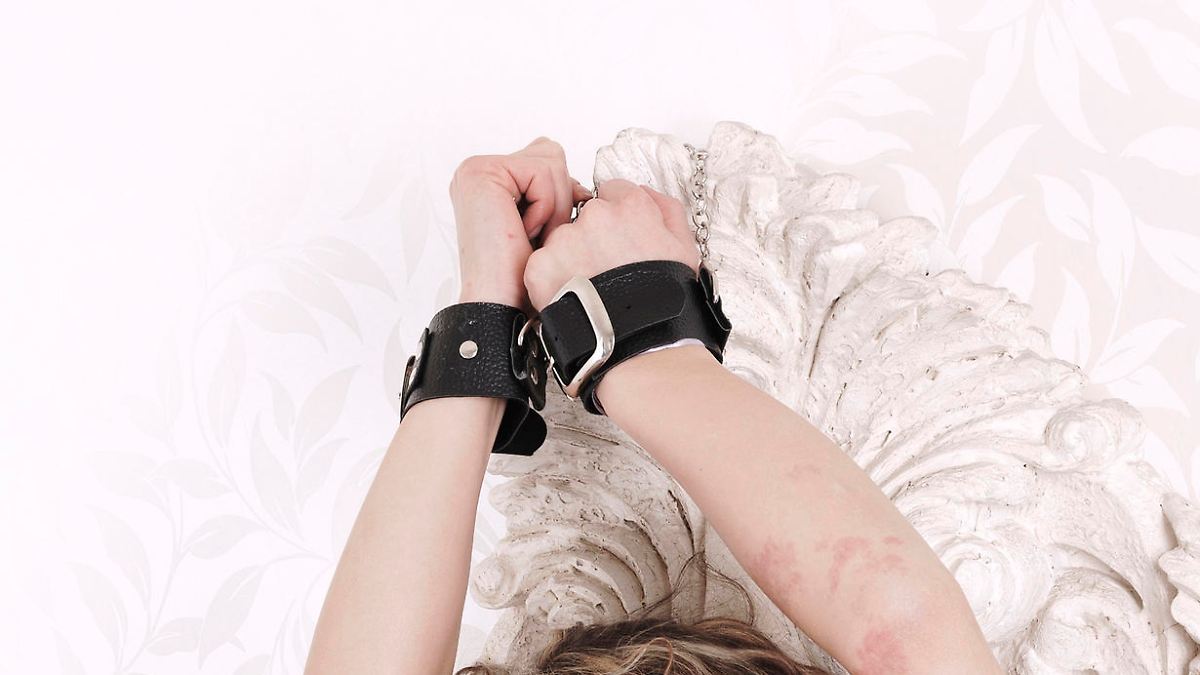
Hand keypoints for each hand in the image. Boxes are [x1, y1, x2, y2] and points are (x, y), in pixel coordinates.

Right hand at [448, 136, 592, 309]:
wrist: (501, 303)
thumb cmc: (521, 276)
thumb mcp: (546, 225)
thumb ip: (555, 194)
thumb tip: (581, 186)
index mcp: (492, 181)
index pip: (546, 160)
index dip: (561, 195)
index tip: (549, 229)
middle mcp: (480, 171)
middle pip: (551, 155)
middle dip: (559, 199)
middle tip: (539, 235)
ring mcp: (477, 169)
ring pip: (551, 161)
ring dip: (553, 206)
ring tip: (531, 235)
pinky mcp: (483, 173)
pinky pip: (542, 172)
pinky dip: (545, 207)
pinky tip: (523, 232)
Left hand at [522, 178, 699, 310]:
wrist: (640, 342)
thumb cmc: (665, 301)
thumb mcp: (684, 248)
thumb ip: (666, 210)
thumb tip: (648, 194)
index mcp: (631, 206)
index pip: (614, 191)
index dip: (617, 217)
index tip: (618, 237)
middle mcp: (595, 215)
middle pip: (587, 216)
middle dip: (594, 237)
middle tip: (606, 270)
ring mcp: (565, 239)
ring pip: (562, 240)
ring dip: (572, 258)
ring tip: (591, 289)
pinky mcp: (541, 265)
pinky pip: (542, 265)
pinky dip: (552, 280)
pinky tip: (574, 298)